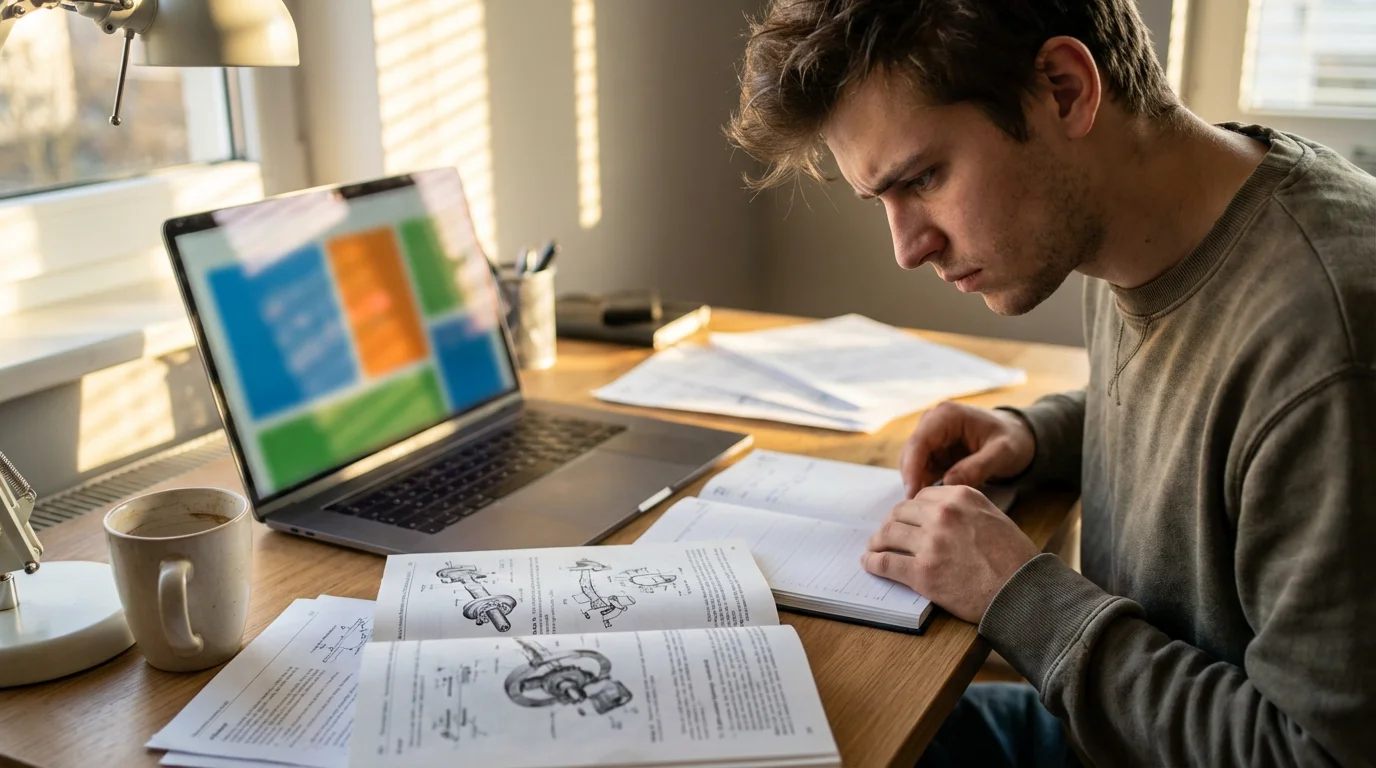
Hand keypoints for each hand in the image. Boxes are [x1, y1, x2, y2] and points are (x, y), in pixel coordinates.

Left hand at [862, 485, 1039, 623]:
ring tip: (874, 548)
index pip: (922, 496)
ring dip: (877, 542)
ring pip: (888, 534)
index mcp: (961, 497)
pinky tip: (869, 564)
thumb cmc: (1016, 560)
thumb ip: (966, 511)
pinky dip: (873, 563)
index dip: (910, 510)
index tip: (905, 520)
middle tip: (885, 535)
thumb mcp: (994, 518)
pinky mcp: (923, 572)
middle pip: (901, 513)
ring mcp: (931, 543)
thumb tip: (937, 515)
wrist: (1023, 592)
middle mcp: (943, 514)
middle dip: (890, 524)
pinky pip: (886, 562)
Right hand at [900, 402, 1034, 496]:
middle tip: (918, 507)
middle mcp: (933, 422)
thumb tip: (947, 484)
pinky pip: (922, 470)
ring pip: (912, 463)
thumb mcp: (1002, 454)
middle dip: (912, 479)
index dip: (912, 468)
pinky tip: (934, 502)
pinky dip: (925, 485)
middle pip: (910, 452)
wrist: (1017, 436)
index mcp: (947, 415)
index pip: (920, 441)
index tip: (913, 494)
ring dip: (917, 484)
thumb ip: (976, 467)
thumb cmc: (1012, 440)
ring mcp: (932, 437)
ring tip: (928, 508)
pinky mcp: (934, 452)